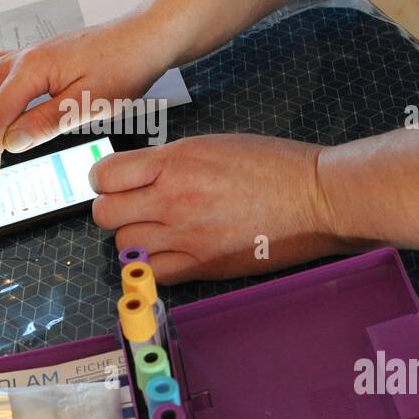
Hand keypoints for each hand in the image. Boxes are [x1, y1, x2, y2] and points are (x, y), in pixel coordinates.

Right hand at [0, 12, 171, 187]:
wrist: (144, 38)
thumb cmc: (123, 67)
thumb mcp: (87, 104)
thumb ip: (45, 122)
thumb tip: (9, 142)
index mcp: (31, 68)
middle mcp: (23, 57)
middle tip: (1, 150)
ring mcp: (30, 54)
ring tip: (11, 132)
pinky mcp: (40, 58)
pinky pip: (3, 72)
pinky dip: (1, 94)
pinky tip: (23, 111)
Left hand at [89, 134, 334, 282]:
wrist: (315, 198)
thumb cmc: (271, 165)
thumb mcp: (210, 145)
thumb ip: (167, 162)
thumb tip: (136, 178)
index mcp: (174, 162)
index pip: (103, 176)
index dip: (104, 179)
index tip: (115, 182)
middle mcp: (173, 200)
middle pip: (105, 214)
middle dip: (113, 209)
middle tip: (133, 207)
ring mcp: (187, 237)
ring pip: (124, 246)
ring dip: (134, 238)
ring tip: (157, 228)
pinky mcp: (204, 266)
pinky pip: (154, 272)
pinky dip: (154, 264)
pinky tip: (172, 250)